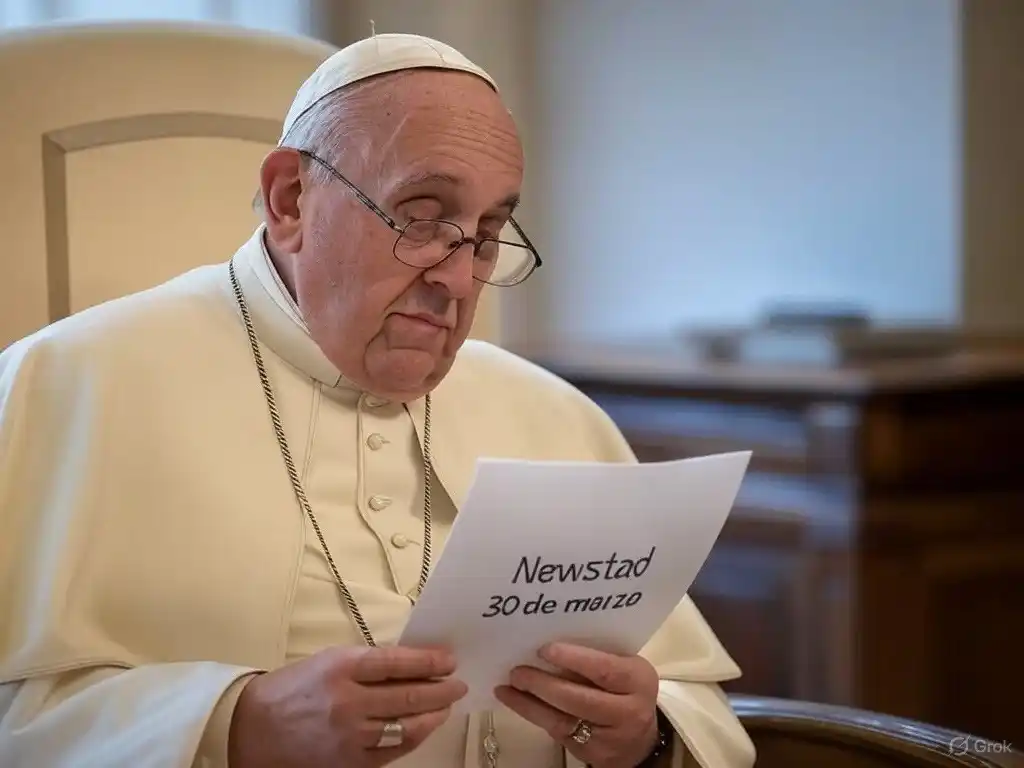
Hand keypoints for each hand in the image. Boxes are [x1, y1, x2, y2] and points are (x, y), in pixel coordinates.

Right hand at [227, 645, 466, 767]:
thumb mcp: (328, 661)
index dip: (428, 660)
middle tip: (458, 684)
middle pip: (408, 695)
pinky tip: (424, 727)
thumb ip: (367, 663)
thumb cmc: (294, 688)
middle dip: (440, 689)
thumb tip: (411, 663)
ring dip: (433, 715)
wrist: (252, 729)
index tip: (449, 659)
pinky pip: (393, 751)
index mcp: (340, 668)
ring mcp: (350, 737)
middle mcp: (348, 702)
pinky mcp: (351, 763)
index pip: (396, 662)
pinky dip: (413, 738)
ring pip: (407, 727)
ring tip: (446, 706)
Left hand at [494, 642, 661, 767]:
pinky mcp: (592, 756)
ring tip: (506, 688)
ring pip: (564, 722)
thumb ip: (598, 656)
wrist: (641, 739)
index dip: (573, 659)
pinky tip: (518, 703)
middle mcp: (628, 712)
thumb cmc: (626, 689)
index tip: (544, 649)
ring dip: (530, 704)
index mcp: (638, 681)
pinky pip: (559, 734)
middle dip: (543, 685)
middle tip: (517, 672)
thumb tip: (550, 640)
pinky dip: (535, 716)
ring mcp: (609, 738)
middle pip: (580, 700)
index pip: (604, 669)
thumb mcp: (624, 667)